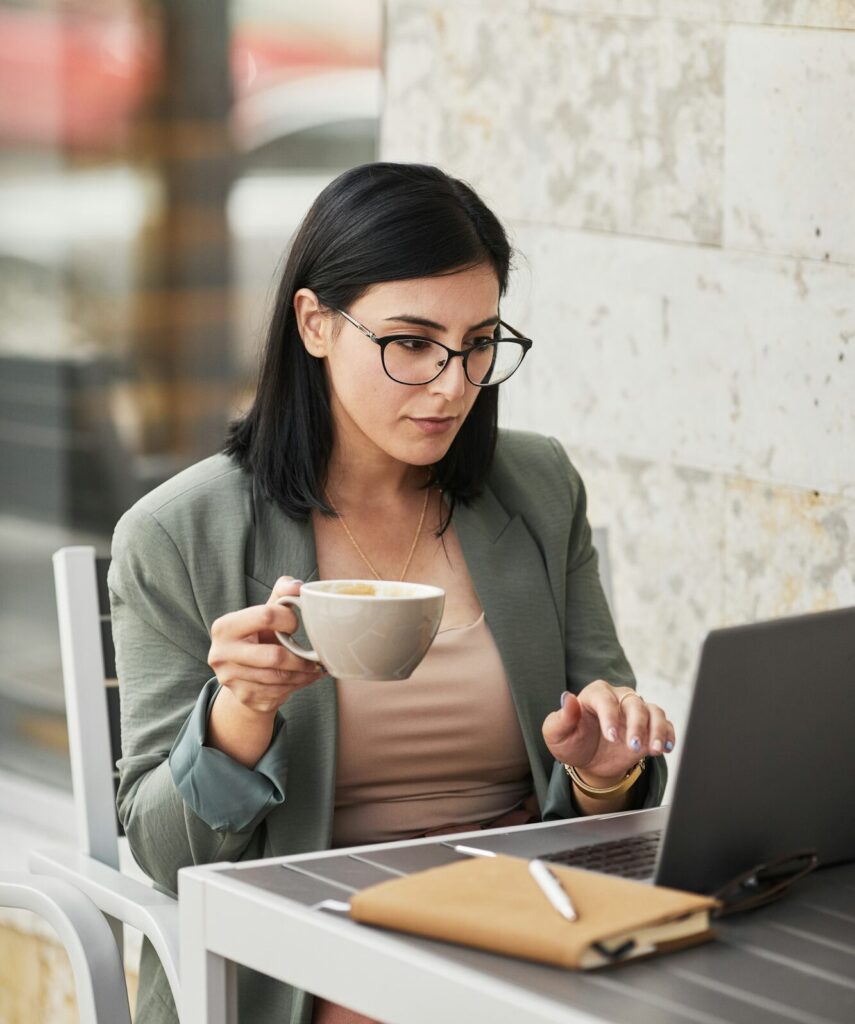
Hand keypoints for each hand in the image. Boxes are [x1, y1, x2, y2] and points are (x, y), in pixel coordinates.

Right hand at [208, 576, 323, 717]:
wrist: (242, 672)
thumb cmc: (259, 634)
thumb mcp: (265, 610)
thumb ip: (282, 592)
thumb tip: (298, 586)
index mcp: (225, 627)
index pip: (266, 616)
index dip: (289, 619)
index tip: (296, 623)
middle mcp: (221, 654)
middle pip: (274, 656)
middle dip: (300, 657)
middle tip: (315, 656)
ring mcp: (230, 680)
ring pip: (279, 679)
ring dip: (303, 674)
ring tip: (315, 667)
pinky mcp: (244, 697)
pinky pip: (279, 693)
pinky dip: (298, 686)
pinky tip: (304, 678)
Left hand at [541, 680, 674, 785]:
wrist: (588, 760)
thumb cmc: (571, 742)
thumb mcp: (556, 734)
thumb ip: (561, 718)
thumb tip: (567, 698)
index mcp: (595, 694)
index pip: (606, 699)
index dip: (610, 716)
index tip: (611, 737)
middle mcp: (618, 698)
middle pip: (634, 703)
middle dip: (637, 725)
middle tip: (634, 747)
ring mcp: (636, 712)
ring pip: (654, 711)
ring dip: (658, 730)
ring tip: (656, 750)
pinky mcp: (649, 727)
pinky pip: (665, 725)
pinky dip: (669, 735)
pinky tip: (667, 748)